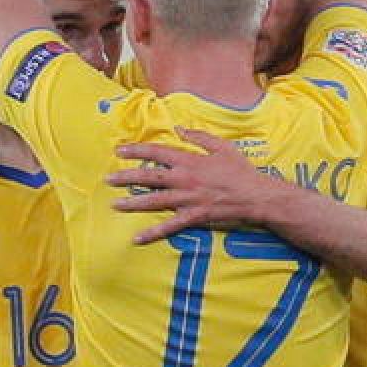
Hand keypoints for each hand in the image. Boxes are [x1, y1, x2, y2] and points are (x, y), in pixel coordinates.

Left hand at [108, 128, 270, 241]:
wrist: (258, 196)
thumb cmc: (241, 171)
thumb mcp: (222, 147)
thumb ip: (199, 137)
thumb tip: (179, 128)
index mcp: (190, 160)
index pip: (157, 152)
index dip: (136, 150)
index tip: (119, 150)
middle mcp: (185, 179)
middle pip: (149, 177)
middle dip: (126, 177)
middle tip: (109, 179)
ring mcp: (188, 199)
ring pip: (154, 201)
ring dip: (133, 203)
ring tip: (115, 204)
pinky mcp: (194, 216)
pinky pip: (170, 226)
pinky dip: (153, 233)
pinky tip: (137, 238)